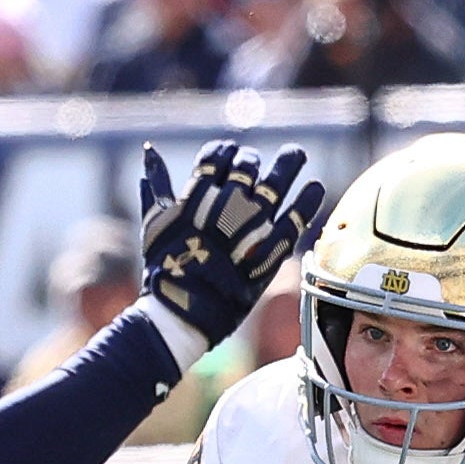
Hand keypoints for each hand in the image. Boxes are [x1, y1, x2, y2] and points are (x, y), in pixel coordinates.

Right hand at [131, 141, 332, 340]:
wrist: (184, 312)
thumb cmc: (165, 269)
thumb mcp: (155, 223)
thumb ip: (156, 186)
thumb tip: (149, 151)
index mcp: (197, 196)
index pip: (217, 157)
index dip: (225, 151)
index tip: (230, 154)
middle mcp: (228, 205)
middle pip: (248, 167)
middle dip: (251, 160)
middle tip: (255, 164)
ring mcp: (253, 226)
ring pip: (275, 185)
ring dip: (288, 165)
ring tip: (296, 154)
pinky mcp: (272, 249)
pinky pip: (296, 218)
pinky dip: (308, 201)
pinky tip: (315, 188)